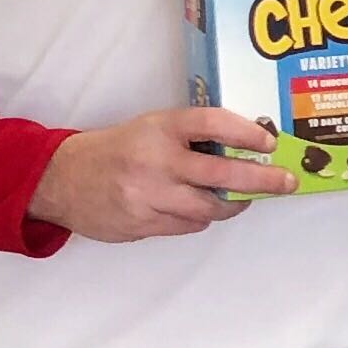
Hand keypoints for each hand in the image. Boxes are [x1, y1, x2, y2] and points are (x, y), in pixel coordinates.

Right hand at [29, 106, 297, 242]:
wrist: (60, 179)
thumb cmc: (116, 150)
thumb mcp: (150, 128)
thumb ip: (190, 135)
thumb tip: (246, 148)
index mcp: (158, 128)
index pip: (212, 122)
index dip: (246, 132)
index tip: (269, 142)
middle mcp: (155, 160)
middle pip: (222, 173)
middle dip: (262, 180)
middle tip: (287, 182)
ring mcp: (148, 195)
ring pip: (210, 207)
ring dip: (231, 204)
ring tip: (240, 198)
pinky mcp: (142, 223)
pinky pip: (188, 225)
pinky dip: (199, 217)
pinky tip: (195, 208)